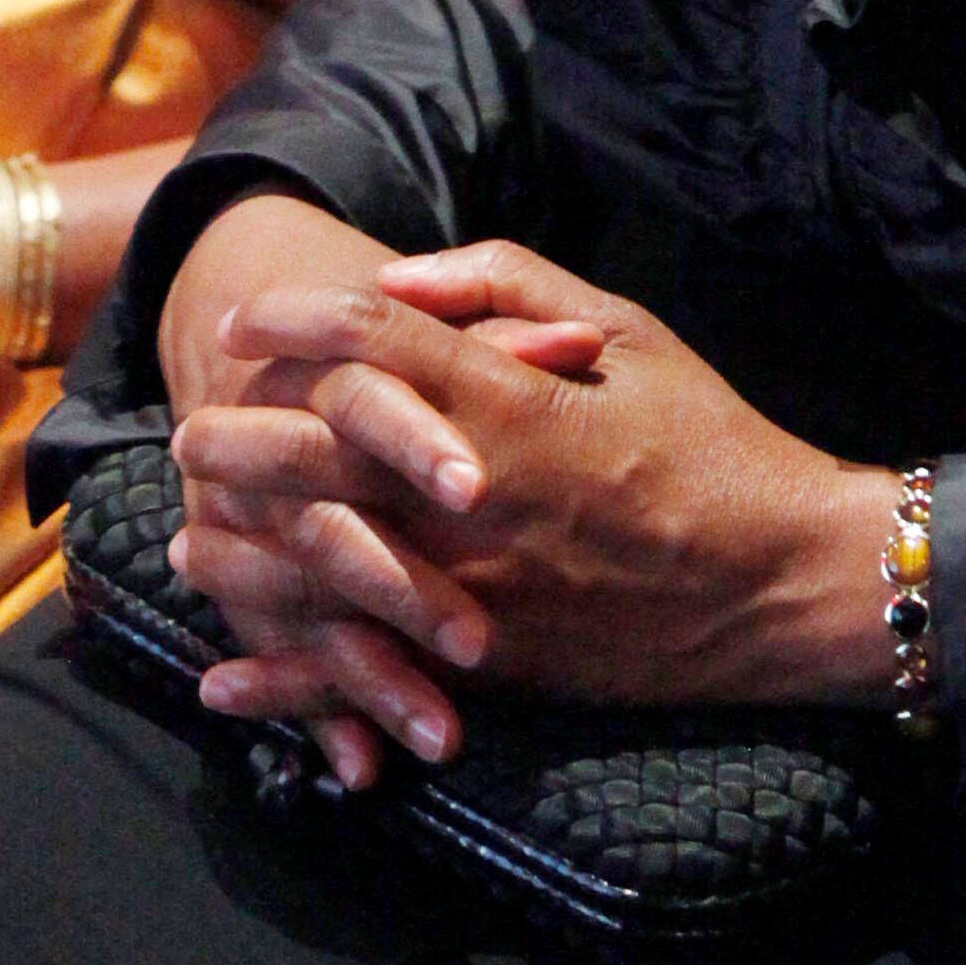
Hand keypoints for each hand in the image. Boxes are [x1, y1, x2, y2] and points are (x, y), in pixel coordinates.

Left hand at [171, 239, 891, 766]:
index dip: (295, 322)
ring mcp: (472, 587)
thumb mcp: (627, 329)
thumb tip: (403, 278)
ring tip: (189, 540)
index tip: (245, 321)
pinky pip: (365, 672)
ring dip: (241, 554)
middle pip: (318, 454)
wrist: (777, 577)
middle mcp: (471, 496)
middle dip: (239, 437)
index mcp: (506, 402)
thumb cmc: (708, 437)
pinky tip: (228, 685)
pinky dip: (288, 683)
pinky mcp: (485, 663)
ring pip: (319, 569)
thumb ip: (510, 289)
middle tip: (188, 429)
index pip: (369, 343)